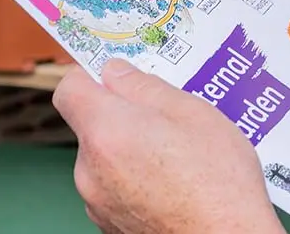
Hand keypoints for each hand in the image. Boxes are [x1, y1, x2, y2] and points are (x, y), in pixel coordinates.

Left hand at [52, 59, 284, 233]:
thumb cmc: (218, 182)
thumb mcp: (193, 113)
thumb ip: (147, 88)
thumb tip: (117, 72)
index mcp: (106, 132)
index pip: (70, 89)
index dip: (91, 74)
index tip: (116, 71)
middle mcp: (90, 170)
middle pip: (94, 126)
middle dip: (127, 116)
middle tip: (170, 117)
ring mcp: (98, 203)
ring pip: (108, 159)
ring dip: (135, 150)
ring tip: (183, 155)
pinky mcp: (111, 225)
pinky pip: (117, 188)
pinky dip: (139, 180)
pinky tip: (177, 182)